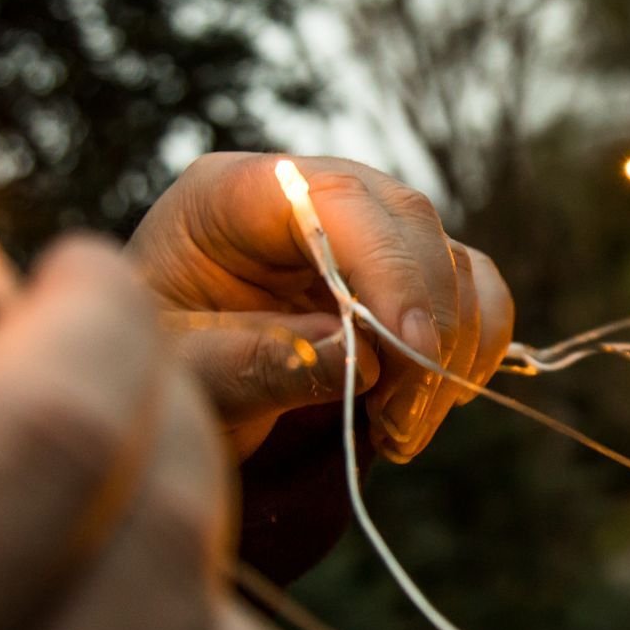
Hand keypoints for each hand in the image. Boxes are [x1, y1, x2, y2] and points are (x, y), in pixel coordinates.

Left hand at [127, 152, 515, 460]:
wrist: (163, 400)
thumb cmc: (155, 379)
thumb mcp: (184, 379)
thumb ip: (257, 365)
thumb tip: (361, 361)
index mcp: (231, 196)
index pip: (334, 196)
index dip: (388, 266)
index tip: (411, 352)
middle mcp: (307, 196)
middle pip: (409, 220)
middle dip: (427, 325)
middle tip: (402, 422)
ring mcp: (361, 233)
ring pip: (453, 260)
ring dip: (452, 353)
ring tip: (400, 433)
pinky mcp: (401, 276)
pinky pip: (474, 293)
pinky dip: (472, 352)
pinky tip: (424, 410)